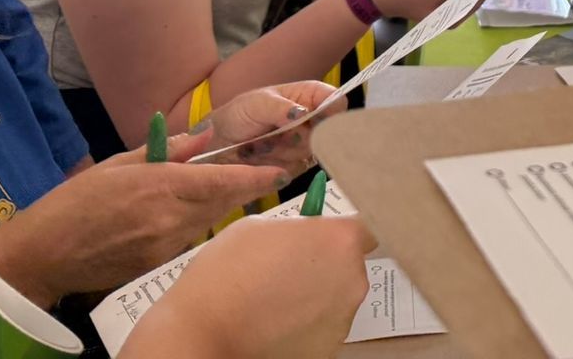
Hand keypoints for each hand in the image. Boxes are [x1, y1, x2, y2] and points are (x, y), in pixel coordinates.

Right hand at [0, 136, 286, 307]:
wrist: (42, 256)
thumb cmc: (72, 203)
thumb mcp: (116, 164)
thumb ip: (165, 151)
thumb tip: (203, 137)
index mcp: (160, 187)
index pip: (223, 183)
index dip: (256, 178)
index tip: (280, 171)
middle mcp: (169, 220)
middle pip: (222, 204)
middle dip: (241, 190)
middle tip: (258, 174)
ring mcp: (164, 247)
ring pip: (207, 223)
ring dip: (217, 206)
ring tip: (218, 189)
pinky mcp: (154, 266)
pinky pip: (186, 240)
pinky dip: (193, 224)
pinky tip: (180, 214)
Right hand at [119, 216, 372, 358]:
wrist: (202, 336)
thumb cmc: (225, 273)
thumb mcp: (257, 229)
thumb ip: (296, 230)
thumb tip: (308, 239)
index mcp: (340, 241)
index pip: (369, 225)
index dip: (349, 229)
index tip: (330, 233)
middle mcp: (353, 280)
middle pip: (349, 264)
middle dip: (325, 263)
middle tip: (286, 268)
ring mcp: (343, 320)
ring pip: (336, 297)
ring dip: (315, 295)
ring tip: (274, 299)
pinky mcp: (329, 350)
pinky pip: (323, 327)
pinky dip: (305, 325)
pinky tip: (274, 323)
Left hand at [192, 83, 344, 176]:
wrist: (218, 142)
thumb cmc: (239, 113)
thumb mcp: (257, 104)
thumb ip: (280, 107)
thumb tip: (301, 113)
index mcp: (309, 96)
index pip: (337, 102)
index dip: (332, 112)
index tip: (313, 122)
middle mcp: (313, 120)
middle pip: (328, 132)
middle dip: (301, 136)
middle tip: (279, 132)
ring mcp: (305, 145)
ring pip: (312, 152)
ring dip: (284, 150)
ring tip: (262, 143)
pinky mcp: (296, 166)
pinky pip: (298, 169)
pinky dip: (278, 165)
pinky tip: (262, 157)